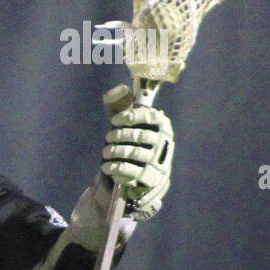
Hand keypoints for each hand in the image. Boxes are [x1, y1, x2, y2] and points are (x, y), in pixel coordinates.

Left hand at [101, 84, 172, 220]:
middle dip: (119, 135)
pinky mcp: (150, 179)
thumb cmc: (136, 143)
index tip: (115, 120)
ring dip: (115, 151)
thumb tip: (116, 91)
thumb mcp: (131, 126)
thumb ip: (123, 109)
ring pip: (134, 153)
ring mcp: (158, 162)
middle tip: (108, 136)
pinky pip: (130, 172)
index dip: (131, 117)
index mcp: (163, 126)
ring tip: (105, 152)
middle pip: (139, 136)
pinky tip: (106, 166)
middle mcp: (164, 144)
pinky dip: (115, 168)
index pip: (151, 117)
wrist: (147, 175)